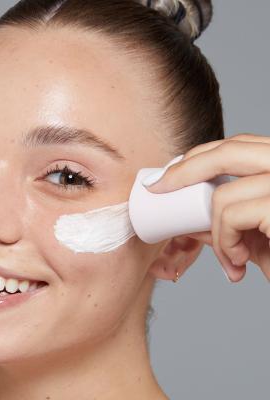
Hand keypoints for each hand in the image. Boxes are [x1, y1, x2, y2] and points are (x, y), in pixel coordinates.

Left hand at [143, 133, 269, 282]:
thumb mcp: (255, 236)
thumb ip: (227, 221)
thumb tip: (188, 217)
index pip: (239, 144)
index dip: (200, 155)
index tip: (170, 173)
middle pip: (229, 150)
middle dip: (184, 169)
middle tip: (158, 187)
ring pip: (224, 194)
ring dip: (215, 234)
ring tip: (229, 259)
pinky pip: (231, 217)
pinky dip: (225, 244)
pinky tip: (238, 265)